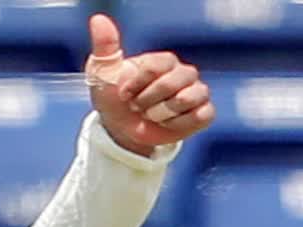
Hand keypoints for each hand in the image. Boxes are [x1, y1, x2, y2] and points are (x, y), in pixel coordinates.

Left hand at [85, 14, 214, 155]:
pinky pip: (201, 115)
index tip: (123, 95)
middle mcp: (184, 73)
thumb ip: (104, 46)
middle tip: (137, 107)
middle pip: (171, 83)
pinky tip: (166, 124)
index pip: (155, 67)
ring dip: (161, 114)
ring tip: (151, 115)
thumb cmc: (114, 98)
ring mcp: (196, 92)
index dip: (136, 85)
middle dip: (147, 101)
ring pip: (186, 99)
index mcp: (162, 61)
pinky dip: (178, 124)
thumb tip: (98, 19)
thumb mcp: (103, 73)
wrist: (121, 130)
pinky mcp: (203, 112)